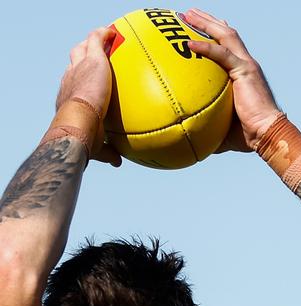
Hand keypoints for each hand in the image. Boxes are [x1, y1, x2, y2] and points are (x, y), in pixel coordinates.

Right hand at [56, 27, 120, 166]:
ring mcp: (79, 67)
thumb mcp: (98, 147)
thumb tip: (118, 162)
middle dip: (81, 58)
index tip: (85, 81)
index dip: (78, 81)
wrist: (77, 124)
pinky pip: (96, 39)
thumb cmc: (84, 138)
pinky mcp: (92, 59)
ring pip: (81, 48)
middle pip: (73, 62)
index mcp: (68, 97)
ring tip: (103, 40)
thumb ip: (108, 152)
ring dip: (91, 43)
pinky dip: (103, 34)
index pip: (72, 84)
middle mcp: (69, 79)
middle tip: (93, 57)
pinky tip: (113, 32)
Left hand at [181, 9, 280, 150]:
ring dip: (206, 23)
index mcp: (243, 73)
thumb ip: (209, 126)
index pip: (228, 47)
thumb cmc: (248, 136)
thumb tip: (192, 137)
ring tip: (188, 14)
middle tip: (188, 14)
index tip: (195, 29)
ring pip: (225, 35)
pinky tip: (189, 42)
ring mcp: (247, 65)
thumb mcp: (224, 128)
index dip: (213, 35)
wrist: (267, 134)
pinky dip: (206, 46)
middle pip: (226, 33)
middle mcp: (246, 64)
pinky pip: (222, 53)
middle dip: (207, 21)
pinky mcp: (245, 70)